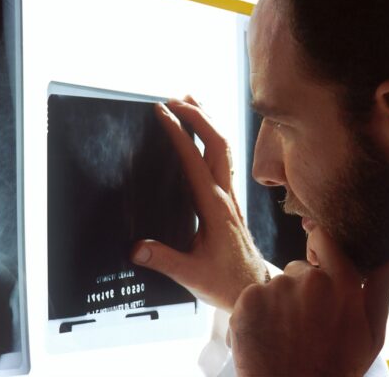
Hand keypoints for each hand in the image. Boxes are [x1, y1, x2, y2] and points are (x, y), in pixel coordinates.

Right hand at [131, 96, 267, 312]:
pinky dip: (212, 138)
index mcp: (214, 207)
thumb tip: (134, 248)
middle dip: (198, 115)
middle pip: (218, 143)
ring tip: (191, 101)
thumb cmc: (226, 282)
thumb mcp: (192, 275)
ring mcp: (230, 195)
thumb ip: (163, 260)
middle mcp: (225, 195)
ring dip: (208, 121)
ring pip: (224, 148)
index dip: (178, 133)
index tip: (162, 113)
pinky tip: (203, 136)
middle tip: (174, 99)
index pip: (195, 160)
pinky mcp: (230, 200)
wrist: (254, 287)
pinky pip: (224, 160)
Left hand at [228, 227, 388, 376]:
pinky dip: (255, 313)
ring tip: (285, 334)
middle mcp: (308, 280)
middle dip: (300, 290)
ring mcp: (275, 288)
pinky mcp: (248, 299)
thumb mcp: (370, 335)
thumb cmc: (335, 367)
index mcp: (342, 284)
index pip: (325, 240)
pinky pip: (252, 297)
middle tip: (304, 323)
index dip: (318, 247)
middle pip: (297, 270)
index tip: (315, 260)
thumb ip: (380, 291)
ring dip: (277, 303)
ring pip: (275, 286)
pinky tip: (266, 335)